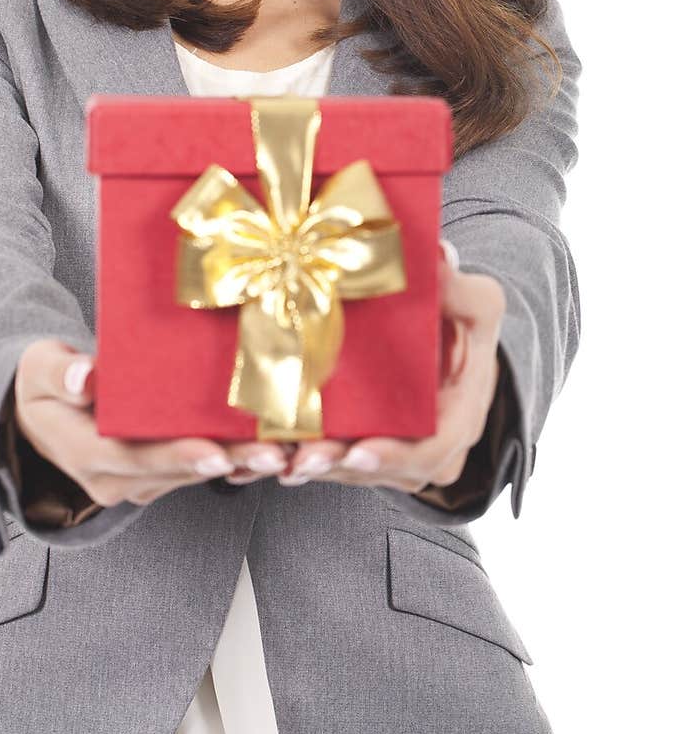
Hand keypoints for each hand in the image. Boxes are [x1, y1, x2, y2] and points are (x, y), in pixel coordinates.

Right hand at [13, 338, 295, 505]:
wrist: (39, 411)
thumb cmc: (45, 381)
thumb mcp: (38, 367)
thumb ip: (59, 372)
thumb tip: (86, 377)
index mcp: (83, 452)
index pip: (133, 457)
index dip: (176, 456)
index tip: (216, 451)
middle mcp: (112, 479)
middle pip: (175, 471)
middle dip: (227, 462)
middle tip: (274, 454)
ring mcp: (136, 483)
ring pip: (192, 474)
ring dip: (239, 464)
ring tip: (285, 450)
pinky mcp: (155, 476)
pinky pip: (195, 469)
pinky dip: (232, 458)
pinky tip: (272, 446)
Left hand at [274, 241, 504, 492]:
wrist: (451, 345)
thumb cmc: (463, 324)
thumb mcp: (477, 304)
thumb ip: (464, 290)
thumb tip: (440, 260)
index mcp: (459, 417)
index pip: (432, 448)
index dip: (395, 456)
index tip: (357, 452)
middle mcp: (428, 448)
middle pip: (380, 469)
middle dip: (337, 466)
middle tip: (299, 460)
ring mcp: (394, 455)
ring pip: (349, 472)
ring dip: (311, 466)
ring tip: (271, 458)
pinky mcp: (364, 449)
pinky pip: (331, 464)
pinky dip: (296, 460)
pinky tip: (256, 462)